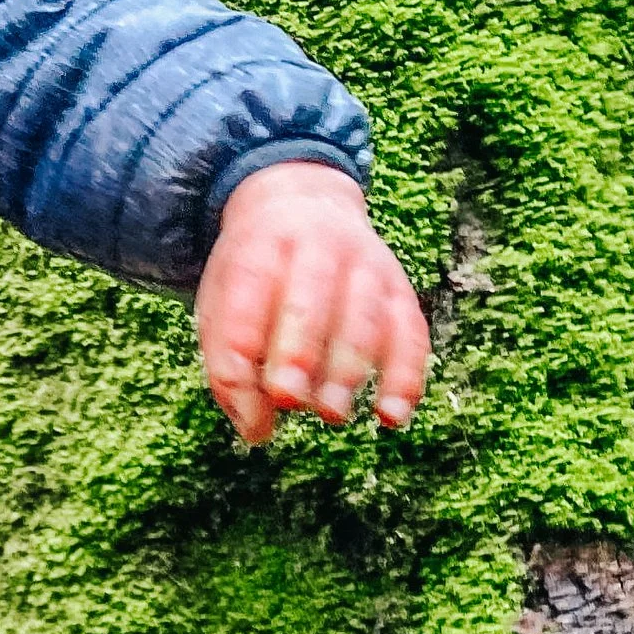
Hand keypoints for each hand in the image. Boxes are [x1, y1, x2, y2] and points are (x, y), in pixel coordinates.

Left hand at [196, 164, 428, 444]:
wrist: (305, 202)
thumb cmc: (255, 274)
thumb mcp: (222, 303)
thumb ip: (228, 366)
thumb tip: (256, 431)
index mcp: (261, 244)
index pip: (250, 292)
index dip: (248, 341)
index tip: (246, 387)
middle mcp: (318, 246)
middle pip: (311, 299)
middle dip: (300, 350)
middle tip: (289, 398)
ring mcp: (366, 264)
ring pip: (363, 318)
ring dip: (348, 369)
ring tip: (330, 415)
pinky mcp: (400, 289)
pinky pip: (411, 333)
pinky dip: (406, 376)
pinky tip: (391, 416)